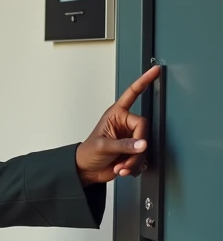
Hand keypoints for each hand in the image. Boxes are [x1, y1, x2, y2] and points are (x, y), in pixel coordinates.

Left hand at [76, 65, 160, 183]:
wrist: (86, 170)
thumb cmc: (88, 153)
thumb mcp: (103, 146)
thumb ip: (123, 145)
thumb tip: (142, 143)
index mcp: (116, 114)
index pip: (132, 94)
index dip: (144, 82)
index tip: (155, 70)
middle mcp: (125, 124)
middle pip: (144, 131)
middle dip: (136, 150)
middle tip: (125, 160)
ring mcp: (130, 137)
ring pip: (144, 147)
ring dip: (134, 161)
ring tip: (120, 167)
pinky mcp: (133, 150)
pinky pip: (143, 157)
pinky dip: (134, 166)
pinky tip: (123, 169)